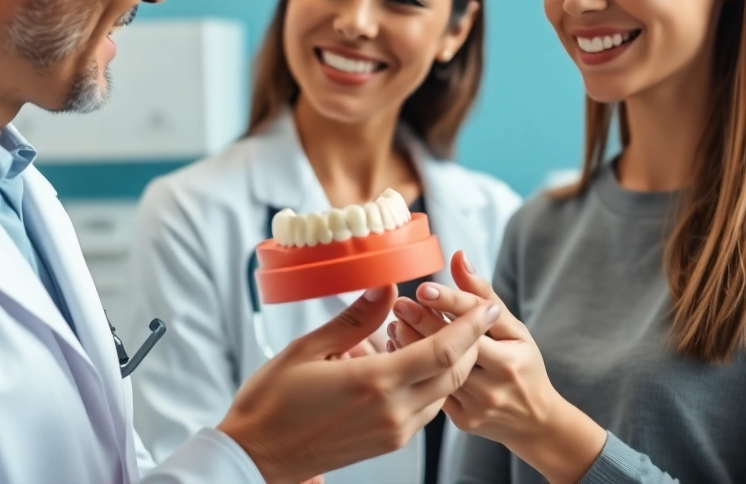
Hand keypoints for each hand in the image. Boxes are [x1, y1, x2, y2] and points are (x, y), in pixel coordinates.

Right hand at [218, 284, 500, 483]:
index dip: (469, 327)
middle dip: (469, 342)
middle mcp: (393, 411)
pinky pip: (425, 407)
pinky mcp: (389, 442)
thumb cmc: (274, 401)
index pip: (442, 353)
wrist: (259, 456)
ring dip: (449, 362)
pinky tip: (410, 360)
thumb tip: (386, 289)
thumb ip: (355, 319)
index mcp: (375, 383)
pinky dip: (429, 381)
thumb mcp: (308, 349)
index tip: (486, 305)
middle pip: (453, 373)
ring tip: (436, 330)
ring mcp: (394, 431)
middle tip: (472, 312)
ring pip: (442, 392)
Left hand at [386, 252, 605, 483]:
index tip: (423, 289)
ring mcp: (476, 406)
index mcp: (510, 360)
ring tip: (397, 322)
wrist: (534, 421)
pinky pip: (433, 391)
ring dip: (413, 345)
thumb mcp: (514, 329)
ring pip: (437, 372)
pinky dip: (415, 369)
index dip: (449, 306)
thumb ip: (483, 294)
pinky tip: (401, 350)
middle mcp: (493, 386)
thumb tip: (459, 257)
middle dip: (422, 323)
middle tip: (400, 303)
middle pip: (452, 350)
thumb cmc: (523, 365)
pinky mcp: (462, 420)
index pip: (475, 327)